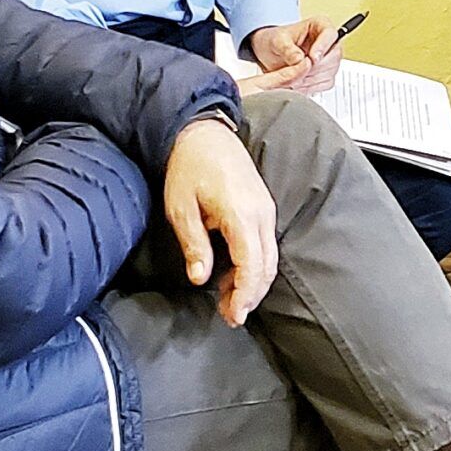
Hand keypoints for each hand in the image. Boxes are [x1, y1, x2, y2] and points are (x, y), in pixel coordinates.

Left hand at [162, 116, 279, 324]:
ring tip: (230, 303)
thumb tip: (200, 278)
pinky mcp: (262, 207)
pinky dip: (253, 266)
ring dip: (253, 283)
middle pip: (266, 265)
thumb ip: (194, 244)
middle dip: (252, 295)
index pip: (252, 264)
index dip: (244, 294)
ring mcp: (265, 210)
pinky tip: (232, 277)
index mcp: (241, 214)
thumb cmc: (188, 168)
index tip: (233, 315)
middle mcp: (261, 213)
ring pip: (269, 257)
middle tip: (232, 317)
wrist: (203, 133)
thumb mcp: (181, 208)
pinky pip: (265, 244)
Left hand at [251, 17, 341, 94]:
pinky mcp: (326, 75)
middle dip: (315, 67)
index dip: (323, 47)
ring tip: (293, 78)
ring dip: (311, 78)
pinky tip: (297, 83)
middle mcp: (328, 43)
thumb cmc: (276, 41)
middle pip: (334, 56)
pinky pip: (325, 83)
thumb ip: (287, 48)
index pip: (330, 34)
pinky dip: (311, 86)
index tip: (312, 58)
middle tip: (298, 71)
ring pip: (331, 72)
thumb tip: (299, 59)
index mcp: (320, 25)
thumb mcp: (277, 40)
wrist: (270, 55)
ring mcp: (329, 60)